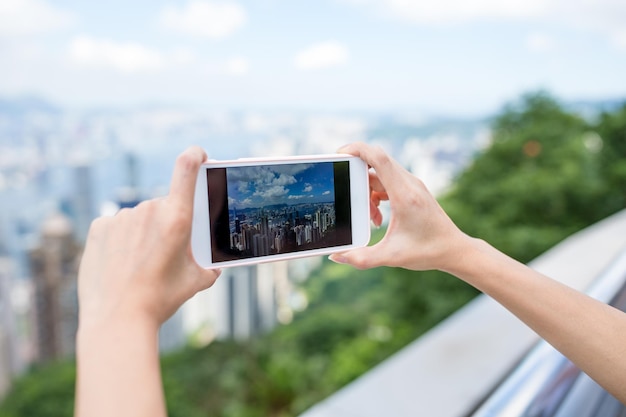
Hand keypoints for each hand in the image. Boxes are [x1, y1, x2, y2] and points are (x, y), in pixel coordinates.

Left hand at [77, 146, 220, 329]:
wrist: (118, 319)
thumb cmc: (161, 299)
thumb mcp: (197, 282)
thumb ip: (210, 266)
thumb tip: (215, 264)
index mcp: (178, 218)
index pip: (186, 168)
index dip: (194, 155)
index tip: (199, 155)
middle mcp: (149, 210)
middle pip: (165, 206)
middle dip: (169, 223)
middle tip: (165, 253)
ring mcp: (121, 218)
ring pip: (140, 218)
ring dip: (144, 232)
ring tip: (141, 264)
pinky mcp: (100, 227)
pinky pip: (117, 226)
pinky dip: (121, 239)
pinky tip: (122, 262)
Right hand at [330, 142, 469, 271]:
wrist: (455, 249)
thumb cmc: (427, 252)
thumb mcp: (391, 257)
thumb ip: (362, 259)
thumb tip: (336, 256)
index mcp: (404, 194)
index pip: (378, 158)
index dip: (356, 150)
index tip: (338, 155)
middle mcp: (409, 183)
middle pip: (375, 163)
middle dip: (356, 178)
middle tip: (353, 202)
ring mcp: (412, 184)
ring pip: (380, 174)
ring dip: (367, 191)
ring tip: (372, 217)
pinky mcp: (412, 190)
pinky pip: (387, 181)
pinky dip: (376, 194)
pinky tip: (379, 216)